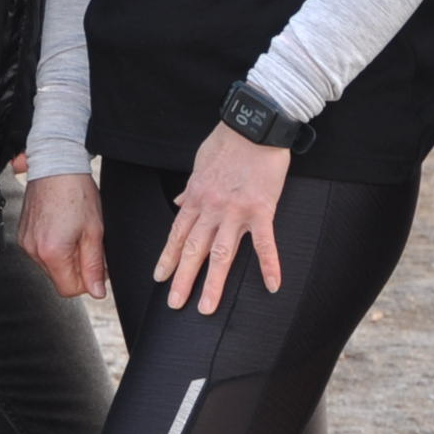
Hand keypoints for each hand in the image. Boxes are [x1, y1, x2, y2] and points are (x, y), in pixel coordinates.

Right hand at [20, 171, 108, 299]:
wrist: (56, 166)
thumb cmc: (76, 192)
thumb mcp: (94, 231)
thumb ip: (94, 266)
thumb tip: (97, 292)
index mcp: (52, 252)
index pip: (69, 290)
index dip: (87, 282)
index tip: (95, 264)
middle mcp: (33, 250)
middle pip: (59, 278)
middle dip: (76, 266)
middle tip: (86, 241)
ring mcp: (25, 242)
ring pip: (50, 266)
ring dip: (65, 256)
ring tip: (73, 230)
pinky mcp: (22, 234)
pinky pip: (40, 252)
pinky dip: (54, 246)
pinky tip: (61, 227)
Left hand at [153, 125, 290, 314]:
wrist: (254, 125)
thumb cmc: (227, 141)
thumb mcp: (199, 163)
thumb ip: (190, 187)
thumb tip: (178, 202)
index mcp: (196, 198)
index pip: (177, 234)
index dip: (167, 258)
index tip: (160, 278)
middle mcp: (212, 209)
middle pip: (193, 250)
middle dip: (182, 279)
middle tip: (175, 305)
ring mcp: (236, 211)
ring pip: (221, 254)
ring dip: (213, 284)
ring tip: (206, 308)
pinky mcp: (262, 209)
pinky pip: (265, 243)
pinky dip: (269, 265)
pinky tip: (272, 286)